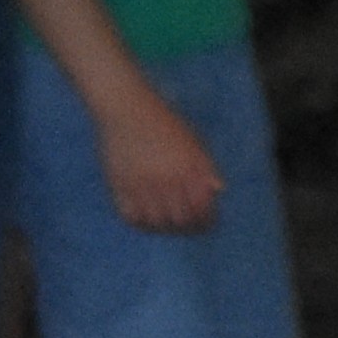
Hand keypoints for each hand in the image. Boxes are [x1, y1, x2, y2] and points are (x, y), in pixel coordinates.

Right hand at [97, 88, 224, 234]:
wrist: (126, 110)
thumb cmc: (164, 123)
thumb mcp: (192, 141)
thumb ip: (205, 167)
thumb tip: (218, 190)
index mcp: (189, 167)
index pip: (203, 208)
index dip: (208, 220)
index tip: (208, 223)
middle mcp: (166, 179)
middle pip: (181, 220)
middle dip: (188, 227)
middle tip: (189, 227)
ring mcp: (141, 184)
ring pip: (156, 223)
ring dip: (165, 227)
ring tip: (169, 223)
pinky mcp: (118, 186)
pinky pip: (131, 217)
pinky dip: (142, 222)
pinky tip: (148, 218)